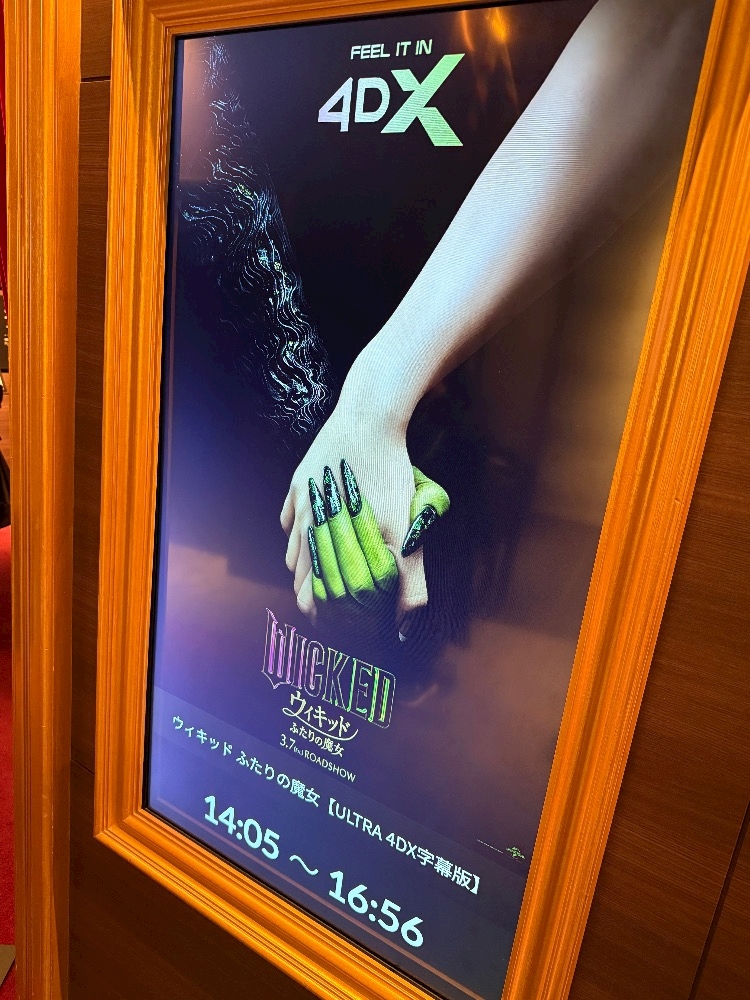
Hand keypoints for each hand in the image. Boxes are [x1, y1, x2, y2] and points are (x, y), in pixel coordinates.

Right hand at [280, 407, 448, 624]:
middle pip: (298, 575)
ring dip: (305, 566)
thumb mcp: (405, 534)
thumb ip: (406, 584)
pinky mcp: (300, 480)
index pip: (310, 595)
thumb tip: (404, 628)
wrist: (369, 418)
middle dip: (312, 594)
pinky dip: (298, 533)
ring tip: (323, 574)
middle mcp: (305, 525)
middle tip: (329, 606)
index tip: (332, 623)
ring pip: (292, 548)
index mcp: (325, 543)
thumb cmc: (388, 476)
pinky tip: (312, 533)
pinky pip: (289, 517)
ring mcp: (299, 501)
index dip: (321, 613)